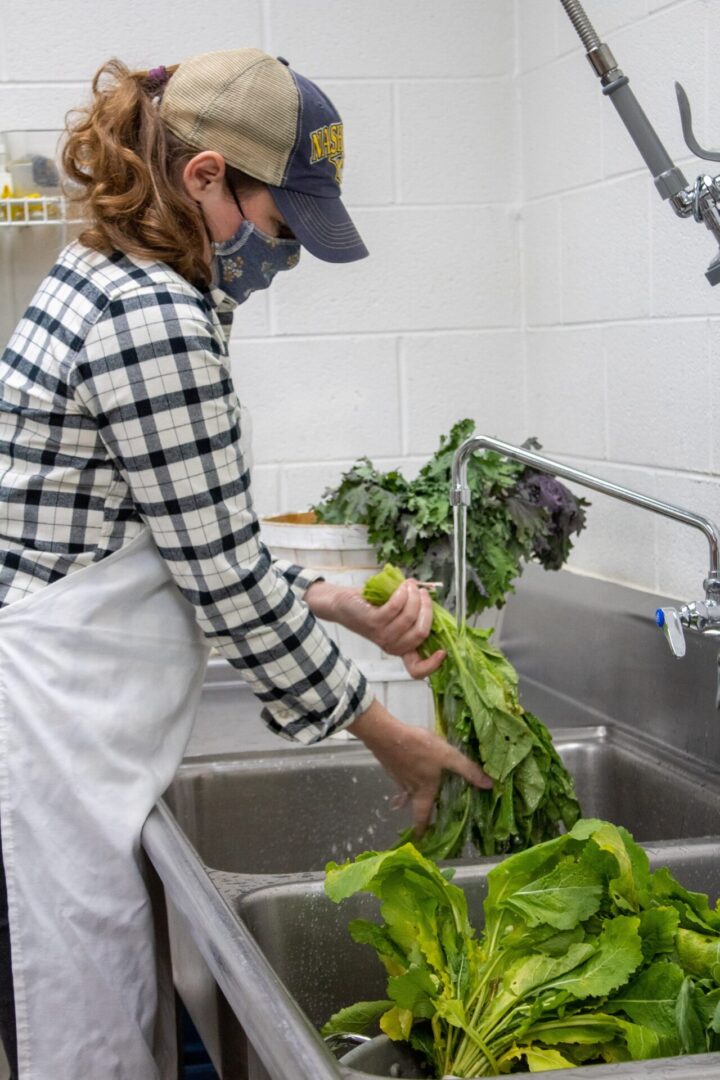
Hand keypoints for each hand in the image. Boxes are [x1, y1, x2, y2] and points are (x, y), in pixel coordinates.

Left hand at [305, 579, 445, 678]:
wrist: (343, 605)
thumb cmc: (373, 608)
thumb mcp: (396, 615)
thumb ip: (414, 611)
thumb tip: (430, 597)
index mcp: (401, 648)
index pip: (417, 669)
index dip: (432, 665)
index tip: (443, 651)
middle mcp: (392, 646)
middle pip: (421, 633)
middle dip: (426, 608)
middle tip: (423, 593)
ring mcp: (382, 635)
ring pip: (409, 617)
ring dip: (414, 596)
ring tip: (410, 585)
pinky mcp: (373, 621)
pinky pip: (396, 606)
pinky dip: (402, 593)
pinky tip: (401, 586)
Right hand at [348, 700, 492, 836]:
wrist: (386, 735)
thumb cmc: (418, 748)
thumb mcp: (448, 757)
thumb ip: (467, 770)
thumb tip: (489, 785)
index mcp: (424, 790)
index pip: (422, 816)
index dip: (422, 829)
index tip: (421, 840)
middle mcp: (410, 788)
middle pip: (413, 806)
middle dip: (416, 814)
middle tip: (419, 823)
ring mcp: (398, 777)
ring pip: (406, 792)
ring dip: (410, 798)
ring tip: (413, 799)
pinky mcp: (391, 765)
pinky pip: (399, 778)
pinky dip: (403, 779)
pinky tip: (404, 771)